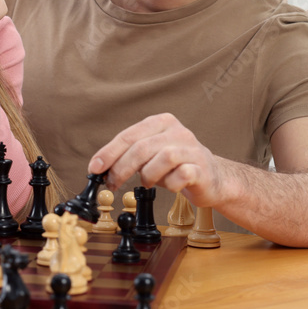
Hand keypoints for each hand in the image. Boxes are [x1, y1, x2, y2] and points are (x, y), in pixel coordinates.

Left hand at [88, 113, 227, 206]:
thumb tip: (100, 168)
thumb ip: (128, 156)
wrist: (212, 178)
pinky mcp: (202, 168)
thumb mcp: (150, 155)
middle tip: (112, 183)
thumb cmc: (176, 166)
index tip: (94, 168)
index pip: (129, 135)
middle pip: (141, 148)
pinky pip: (181, 175)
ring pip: (161, 159)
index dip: (109, 152)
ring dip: (148, 176)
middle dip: (121, 168)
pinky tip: (170, 185)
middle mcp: (177, 131)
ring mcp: (191, 149)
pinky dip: (170, 184)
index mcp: (161, 122)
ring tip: (147, 183)